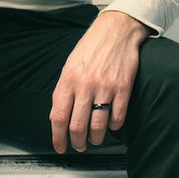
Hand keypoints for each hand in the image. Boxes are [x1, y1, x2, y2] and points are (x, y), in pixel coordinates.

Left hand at [49, 11, 150, 152]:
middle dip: (77, 143)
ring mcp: (105, 87)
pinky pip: (117, 118)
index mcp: (68, 80)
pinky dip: (113, 127)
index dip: (58, 137)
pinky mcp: (123, 88)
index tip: (60, 147)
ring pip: (98, 127)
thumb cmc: (92, 48)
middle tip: (78, 146)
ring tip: (94, 139)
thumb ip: (62, 92)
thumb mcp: (69, 66)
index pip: (58, 117)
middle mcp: (85, 85)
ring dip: (95, 139)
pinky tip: (110, 124)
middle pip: (77, 126)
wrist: (116, 30)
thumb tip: (55, 117)